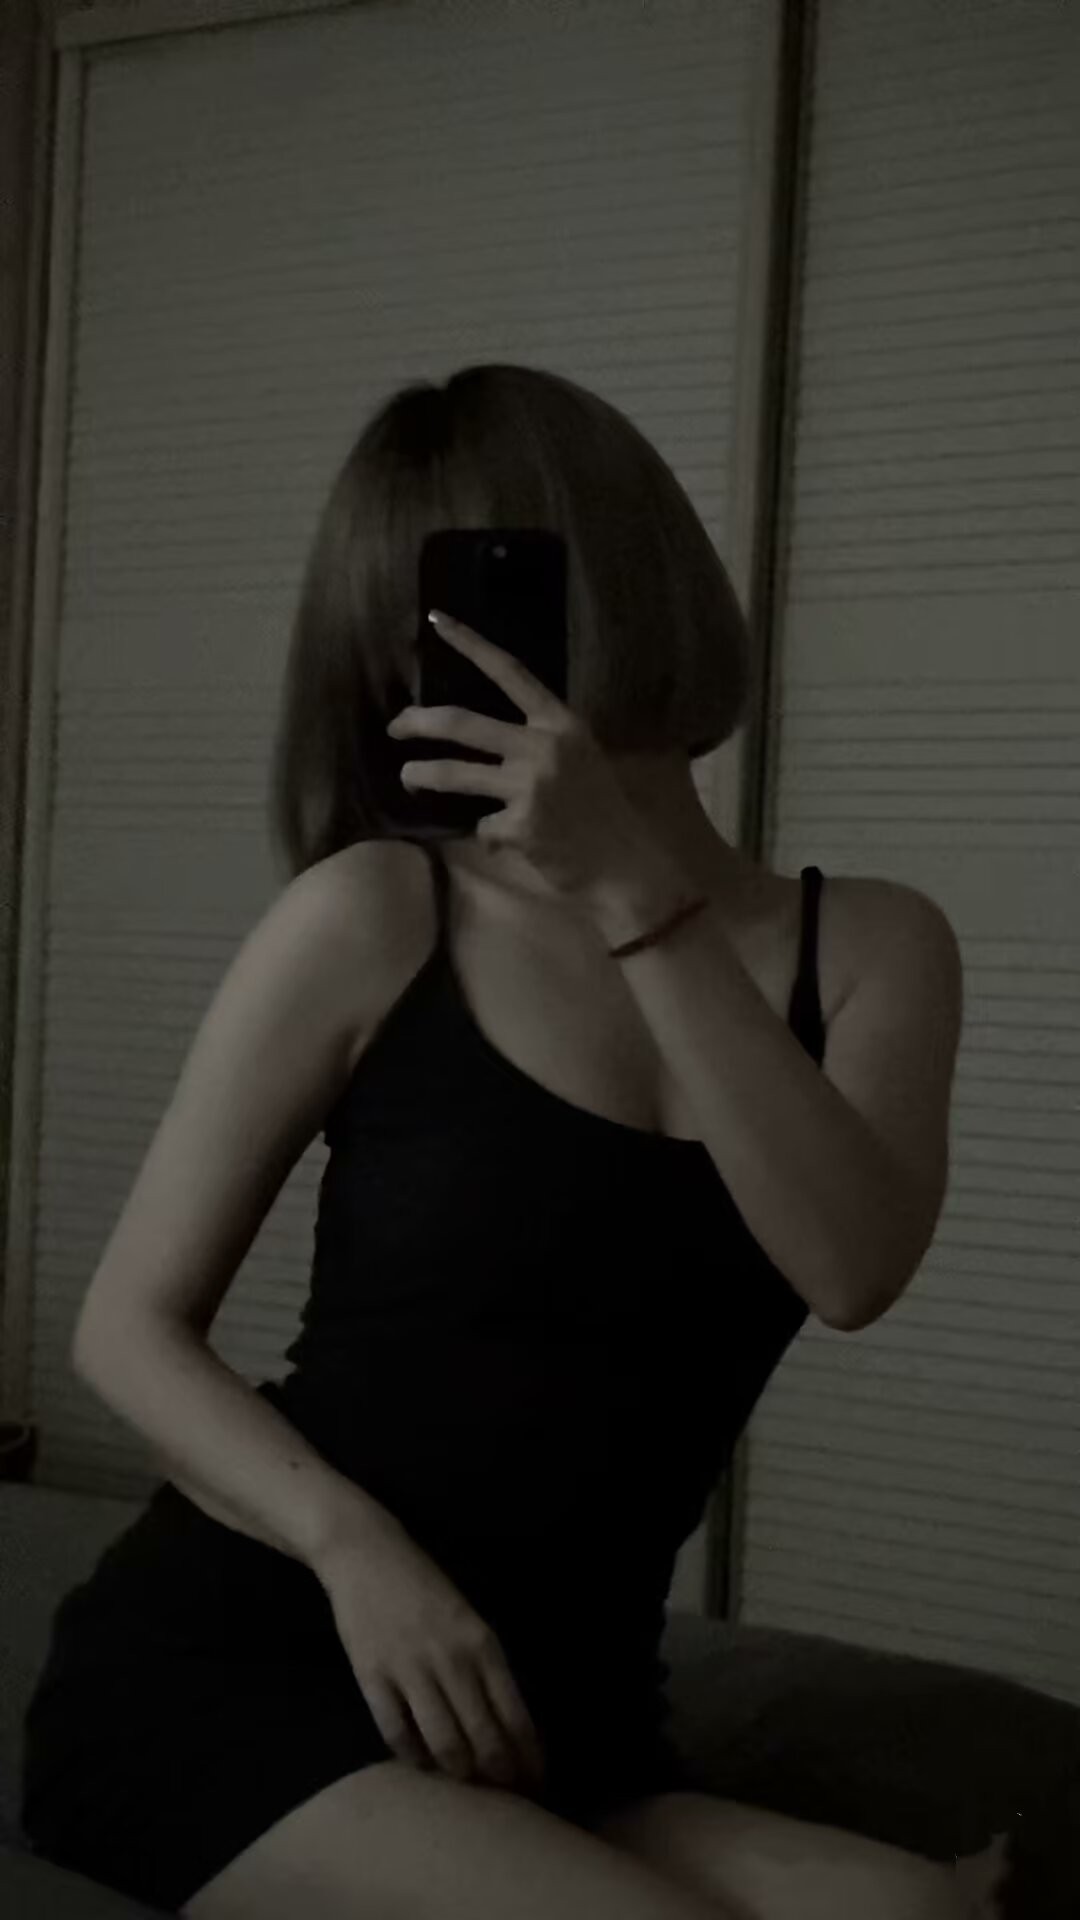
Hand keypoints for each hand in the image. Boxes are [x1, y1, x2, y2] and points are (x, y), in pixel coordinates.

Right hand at [313, 1512, 546, 1795]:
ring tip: (467, 1789)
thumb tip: (505, 1724)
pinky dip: (412, 1757)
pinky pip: (397, 1733)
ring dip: (459, 1774)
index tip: (536, 1782)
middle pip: (484, 1737)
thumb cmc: (423, 1587)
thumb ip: (485, 1667)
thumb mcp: (468, 1619)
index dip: (527, 1757)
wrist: (366, 1554)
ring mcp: (411, 1669)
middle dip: (499, 1776)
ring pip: (444, 1743)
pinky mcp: (372, 1677)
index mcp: (482, 1643)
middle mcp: (452, 1659)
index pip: (515, 1715)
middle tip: (505, 1799)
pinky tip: (421, 1764)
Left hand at [386, 609, 663, 905]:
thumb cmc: (602, 811)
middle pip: (462, 723)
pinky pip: (482, 826)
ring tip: (409, 778)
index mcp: (561, 723)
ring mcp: (530, 787)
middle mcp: (543, 747)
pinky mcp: (519, 826)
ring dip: (422, 775)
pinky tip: (511, 842)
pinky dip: (488, 834)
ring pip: (454, 775)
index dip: (470, 644)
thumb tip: (485, 735)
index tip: (437, 621)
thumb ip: (540, 739)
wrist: (626, 865)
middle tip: (395, 726)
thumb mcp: (581, 758)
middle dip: (418, 722)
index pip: (510, 672)